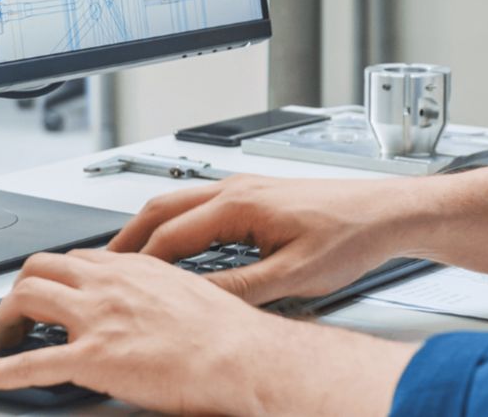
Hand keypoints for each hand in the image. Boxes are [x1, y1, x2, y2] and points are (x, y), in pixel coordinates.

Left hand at [0, 249, 286, 412]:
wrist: (242, 357)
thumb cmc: (229, 334)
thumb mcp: (190, 295)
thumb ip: (159, 294)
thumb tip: (151, 308)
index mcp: (134, 268)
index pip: (78, 260)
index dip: (58, 278)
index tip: (54, 294)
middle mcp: (109, 283)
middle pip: (41, 267)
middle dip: (22, 289)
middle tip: (21, 314)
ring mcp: (97, 318)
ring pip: (27, 297)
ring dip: (5, 318)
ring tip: (3, 339)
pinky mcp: (92, 358)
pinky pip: (29, 363)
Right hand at [108, 174, 430, 305]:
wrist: (387, 211)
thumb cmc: (351, 236)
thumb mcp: (292, 275)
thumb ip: (239, 289)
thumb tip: (198, 301)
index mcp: (238, 204)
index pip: (168, 235)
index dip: (137, 263)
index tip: (115, 284)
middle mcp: (236, 188)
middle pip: (161, 208)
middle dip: (127, 238)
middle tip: (100, 267)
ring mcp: (244, 187)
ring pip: (178, 202)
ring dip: (149, 228)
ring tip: (128, 258)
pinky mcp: (256, 194)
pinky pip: (199, 205)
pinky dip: (174, 224)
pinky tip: (176, 247)